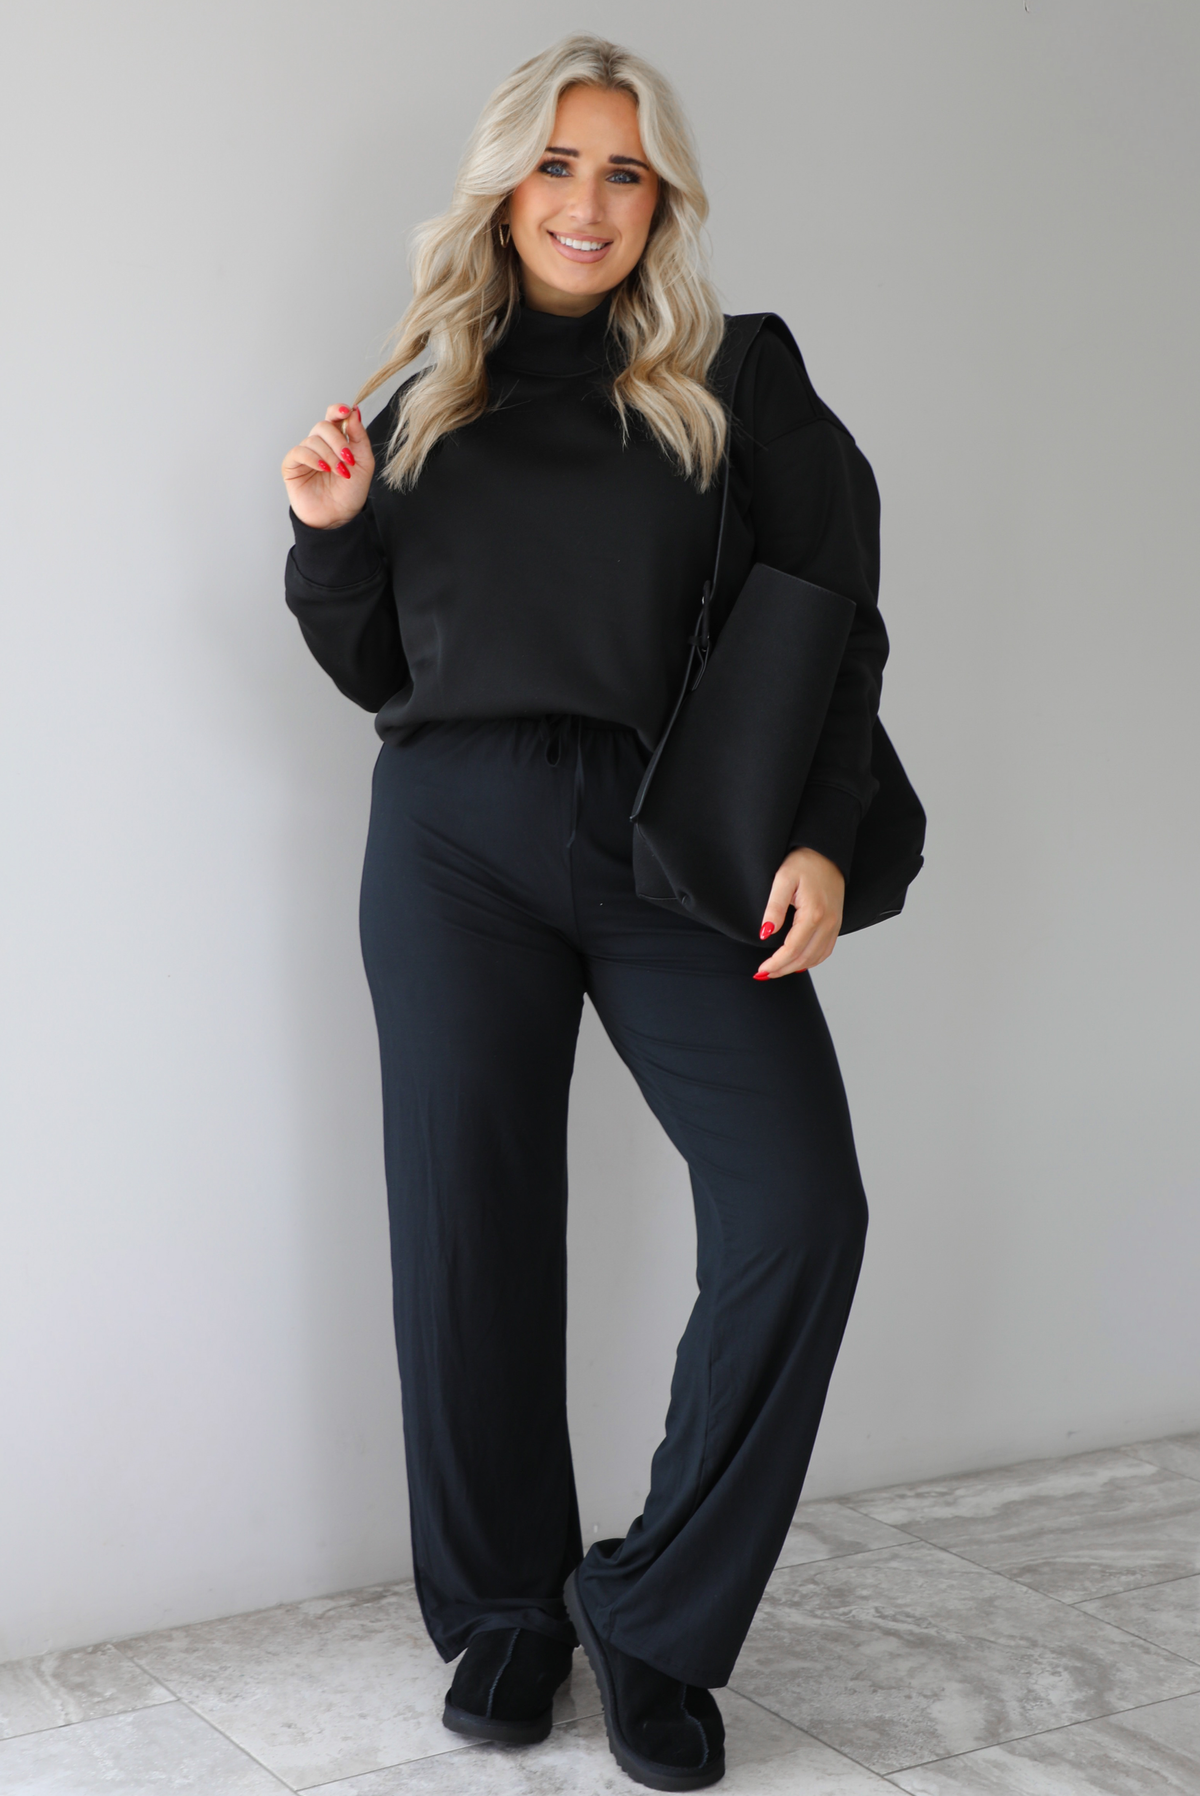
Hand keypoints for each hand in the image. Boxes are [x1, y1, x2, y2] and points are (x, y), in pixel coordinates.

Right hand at [281, 404, 373, 528]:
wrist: (339, 517)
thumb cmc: (351, 492)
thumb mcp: (364, 463)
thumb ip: (360, 437)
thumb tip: (354, 411)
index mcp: (337, 440)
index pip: (334, 416)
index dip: (338, 410)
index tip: (347, 411)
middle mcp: (320, 444)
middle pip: (324, 426)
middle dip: (338, 440)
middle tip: (348, 459)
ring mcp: (305, 454)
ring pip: (313, 440)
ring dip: (329, 455)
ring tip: (340, 472)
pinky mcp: (292, 466)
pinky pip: (299, 452)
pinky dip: (313, 458)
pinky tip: (323, 468)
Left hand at [754, 847, 844, 979]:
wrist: (826, 852)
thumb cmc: (804, 862)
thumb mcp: (782, 879)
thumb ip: (773, 908)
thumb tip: (765, 934)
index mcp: (813, 914)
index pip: (792, 949)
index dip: (775, 963)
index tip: (761, 969)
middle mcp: (828, 923)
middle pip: (804, 958)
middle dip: (783, 969)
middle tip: (764, 973)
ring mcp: (835, 924)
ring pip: (816, 957)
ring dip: (796, 967)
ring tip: (777, 970)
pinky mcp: (837, 923)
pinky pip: (826, 950)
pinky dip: (811, 960)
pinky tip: (798, 961)